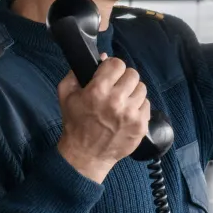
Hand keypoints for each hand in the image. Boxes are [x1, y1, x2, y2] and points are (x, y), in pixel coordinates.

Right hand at [56, 56, 148, 182]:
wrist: (86, 155)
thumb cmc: (75, 124)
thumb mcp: (66, 94)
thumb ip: (77, 72)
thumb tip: (102, 57)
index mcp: (98, 91)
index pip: (118, 64)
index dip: (113, 67)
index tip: (110, 74)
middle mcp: (117, 101)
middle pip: (133, 74)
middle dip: (124, 79)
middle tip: (117, 88)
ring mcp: (131, 114)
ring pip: (142, 89)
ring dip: (132, 92)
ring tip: (123, 101)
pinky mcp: (141, 125)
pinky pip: (146, 105)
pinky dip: (138, 107)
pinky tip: (127, 113)